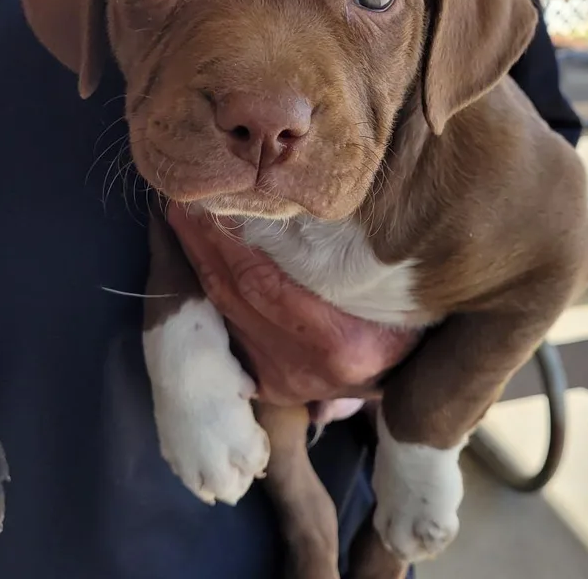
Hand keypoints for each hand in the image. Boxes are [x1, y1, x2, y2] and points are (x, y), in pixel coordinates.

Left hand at [166, 205, 420, 407]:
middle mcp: (302, 368)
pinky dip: (214, 293)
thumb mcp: (389, 285)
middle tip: (180, 203)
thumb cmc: (404, 314)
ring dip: (201, 267)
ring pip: (226, 315)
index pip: (262, 282)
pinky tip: (200, 262)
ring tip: (184, 223)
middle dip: (202, 247)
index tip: (204, 205)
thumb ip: (345, 256)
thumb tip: (290, 205)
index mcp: (337, 342)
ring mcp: (282, 381)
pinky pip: (232, 331)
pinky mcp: (271, 385)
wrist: (407, 373)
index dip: (226, 243)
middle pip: (235, 297)